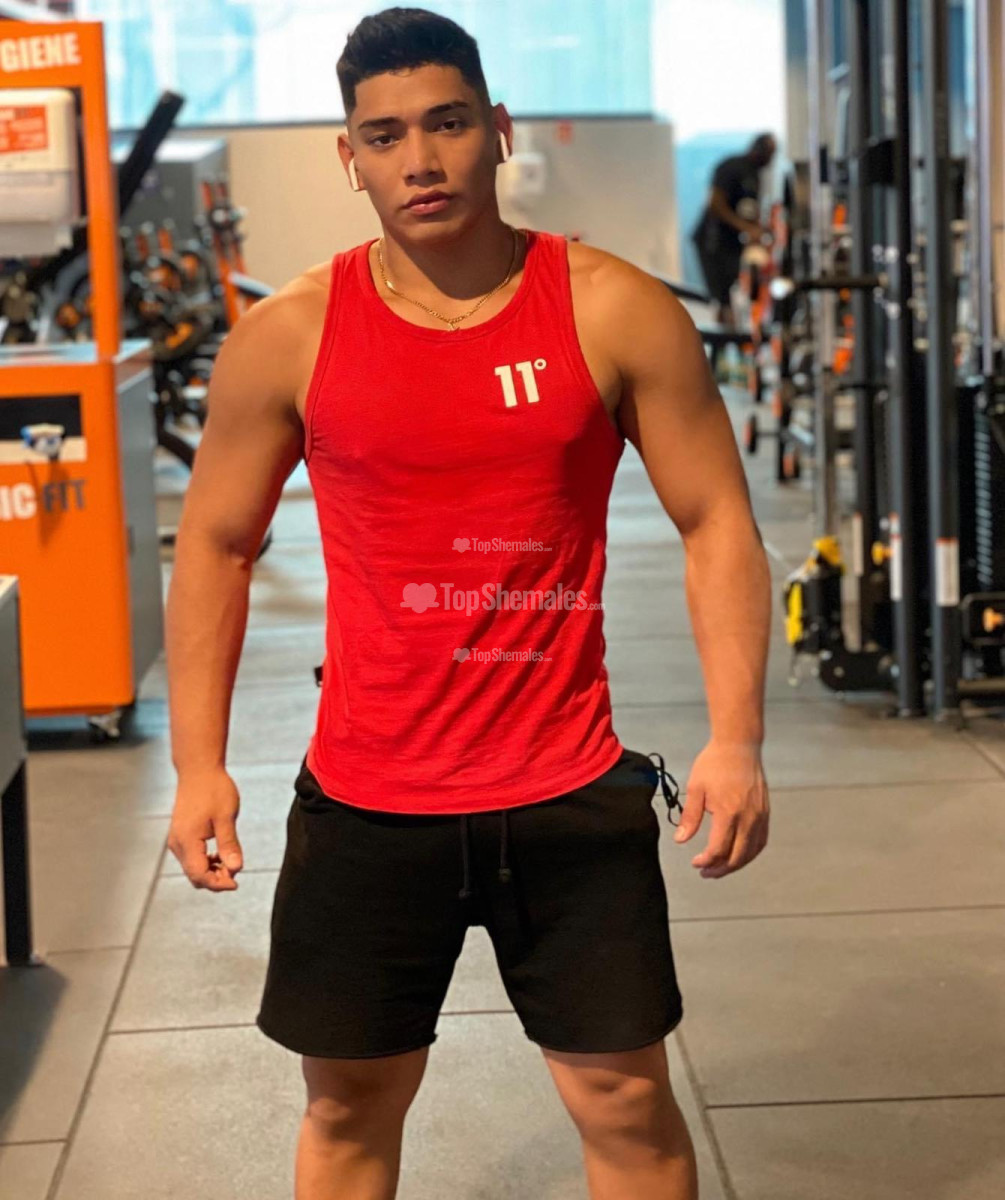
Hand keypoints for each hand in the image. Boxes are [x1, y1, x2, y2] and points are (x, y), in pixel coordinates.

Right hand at [167, 768, 244, 890]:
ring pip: (193, 868)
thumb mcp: (226, 817)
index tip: (236, 882)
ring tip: (231, 861)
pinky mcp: (180, 836)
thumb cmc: (214, 790)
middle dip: (216, 879)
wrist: (198, 770)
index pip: (199, 875)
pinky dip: (206, 862)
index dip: (218, 884)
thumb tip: (237, 869)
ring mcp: (176, 840)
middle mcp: (177, 844)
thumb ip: (230, 845)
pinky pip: (191, 858)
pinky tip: (221, 854)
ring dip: (212, 871)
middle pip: (194, 876)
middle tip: (237, 871)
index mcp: (187, 840)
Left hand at [672, 741, 768, 878]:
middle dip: (720, 869)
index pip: (718, 849)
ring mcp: (760, 816)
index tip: (695, 863)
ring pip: (751, 852)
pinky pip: (761, 841)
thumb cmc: (715, 763)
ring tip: (720, 868)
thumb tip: (680, 840)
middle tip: (706, 873)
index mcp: (728, 812)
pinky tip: (738, 855)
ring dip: (736, 864)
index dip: (706, 861)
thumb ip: (689, 817)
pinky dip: (750, 853)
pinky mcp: (765, 813)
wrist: (739, 746)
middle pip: (737, 856)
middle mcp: (748, 817)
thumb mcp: (695, 788)